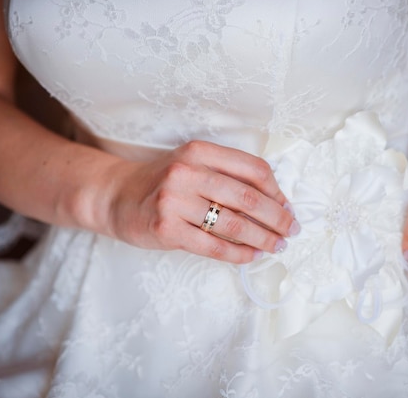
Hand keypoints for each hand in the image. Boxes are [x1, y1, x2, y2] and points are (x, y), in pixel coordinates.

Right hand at [104, 140, 298, 262]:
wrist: (115, 196)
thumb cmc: (164, 182)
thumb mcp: (194, 165)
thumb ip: (229, 177)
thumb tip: (276, 203)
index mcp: (200, 151)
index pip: (253, 169)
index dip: (277, 191)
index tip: (287, 207)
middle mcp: (187, 172)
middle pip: (249, 198)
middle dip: (277, 218)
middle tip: (291, 230)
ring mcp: (174, 201)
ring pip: (234, 225)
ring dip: (263, 239)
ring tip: (277, 246)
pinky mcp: (166, 230)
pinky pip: (214, 246)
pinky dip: (239, 254)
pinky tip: (252, 256)